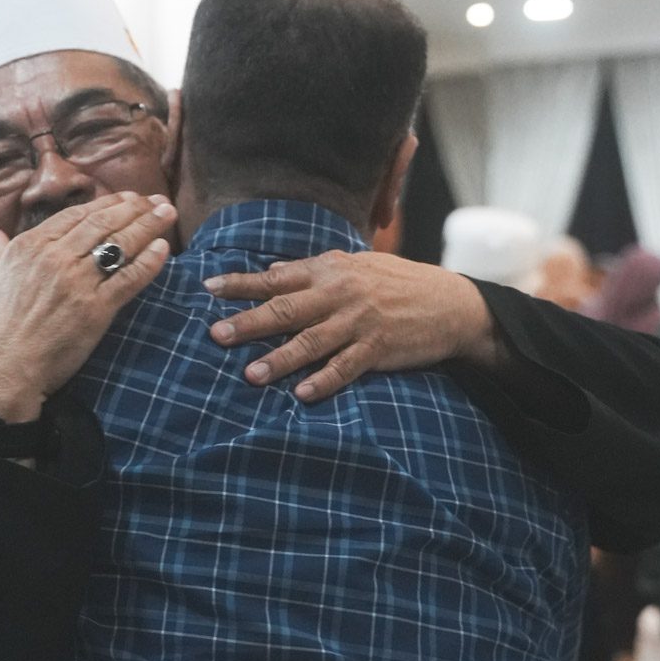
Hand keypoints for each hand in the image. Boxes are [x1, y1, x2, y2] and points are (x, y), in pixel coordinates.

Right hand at [0, 192, 176, 420]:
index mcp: (29, 247)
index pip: (76, 216)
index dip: (106, 204)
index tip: (126, 197)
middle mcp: (55, 258)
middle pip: (103, 224)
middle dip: (134, 208)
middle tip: (156, 199)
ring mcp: (77, 282)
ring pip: (120, 245)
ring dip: (148, 226)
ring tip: (166, 213)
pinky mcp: (95, 309)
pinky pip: (129, 278)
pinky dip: (149, 261)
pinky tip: (164, 248)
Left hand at [205, 251, 495, 402]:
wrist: (452, 303)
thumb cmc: (399, 283)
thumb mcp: (357, 265)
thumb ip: (314, 269)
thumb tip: (272, 270)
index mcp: (331, 270)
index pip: (277, 276)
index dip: (241, 283)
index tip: (208, 287)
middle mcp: (341, 294)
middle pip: (286, 309)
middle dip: (249, 322)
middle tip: (215, 335)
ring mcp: (360, 322)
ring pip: (312, 342)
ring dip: (280, 359)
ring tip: (250, 375)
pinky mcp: (379, 348)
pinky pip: (346, 368)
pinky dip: (324, 381)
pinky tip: (303, 395)